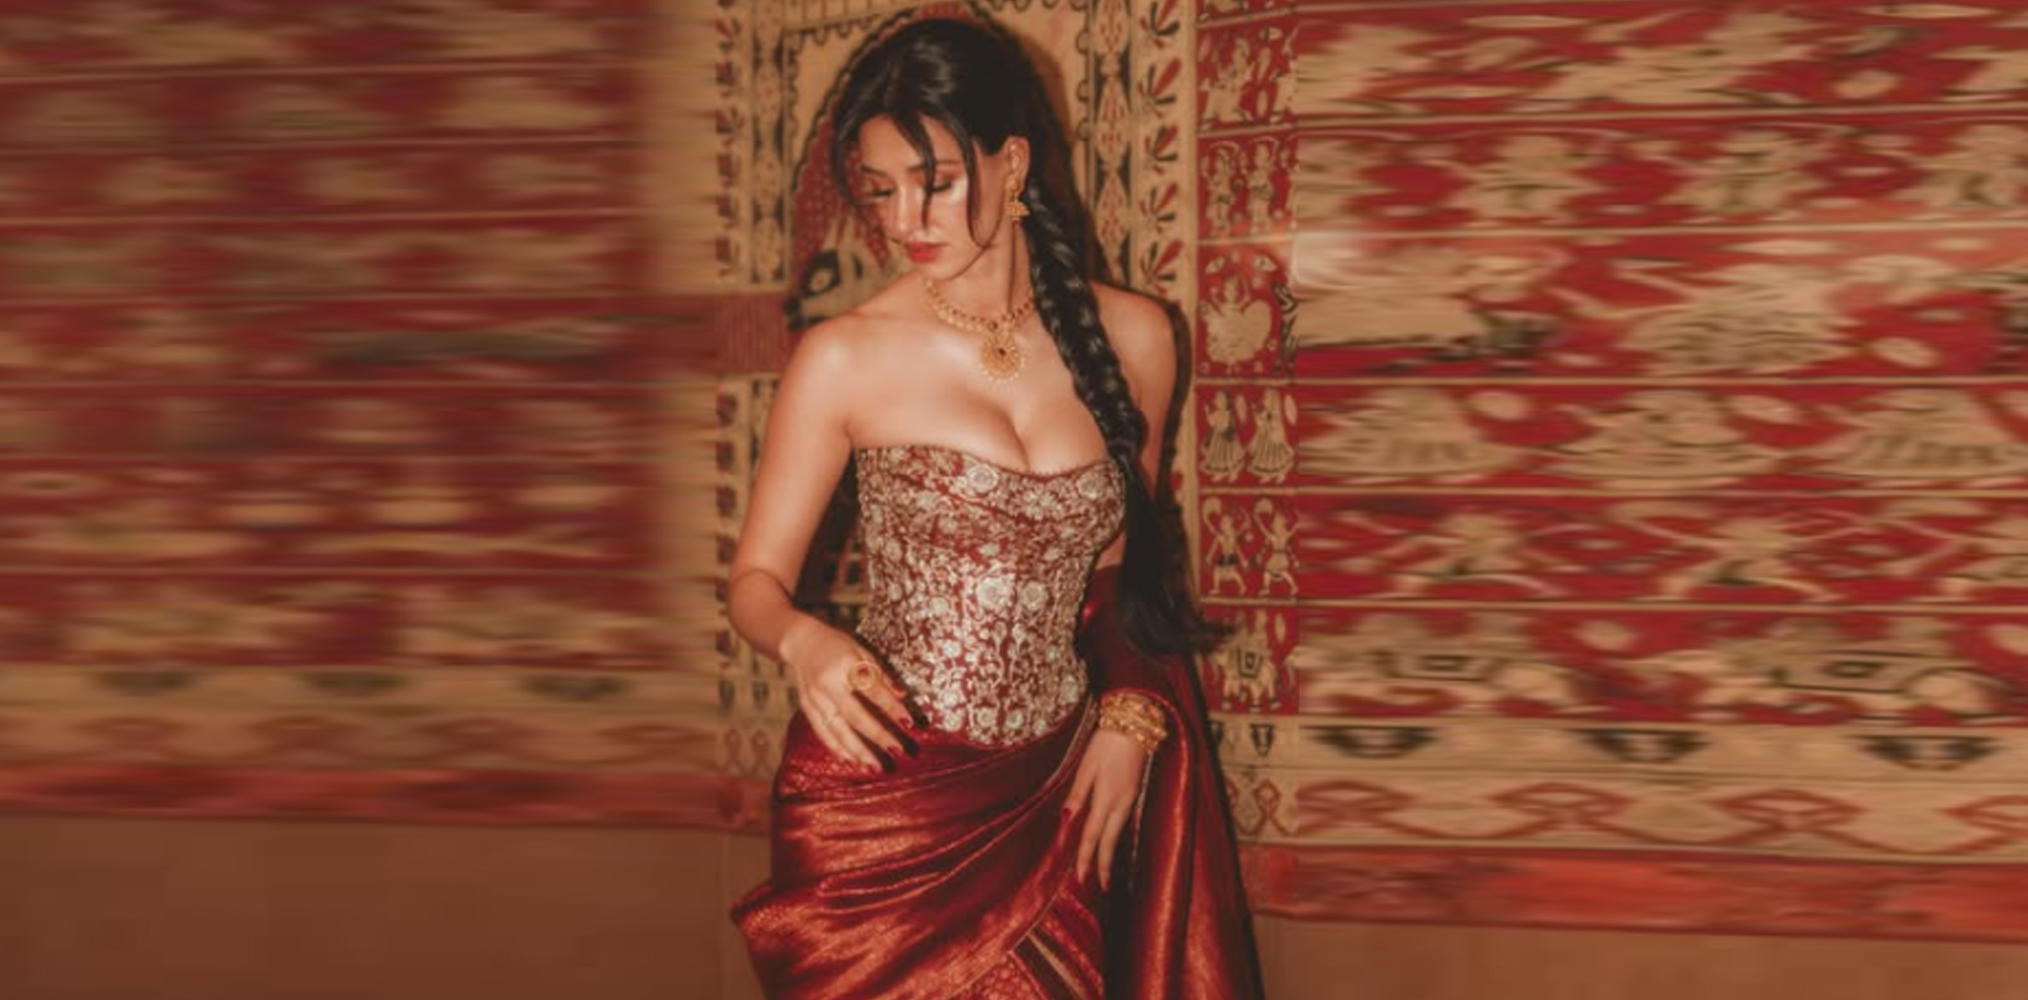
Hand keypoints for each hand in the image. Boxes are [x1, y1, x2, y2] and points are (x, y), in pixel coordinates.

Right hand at [782, 621, 913, 771]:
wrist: (801, 641)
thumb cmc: (837, 645)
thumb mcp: (861, 651)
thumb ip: (880, 675)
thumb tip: (902, 696)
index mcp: (845, 665)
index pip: (873, 690)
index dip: (891, 708)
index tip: (909, 723)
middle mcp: (828, 684)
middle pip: (855, 715)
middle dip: (877, 735)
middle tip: (897, 751)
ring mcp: (814, 698)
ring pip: (837, 729)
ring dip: (857, 750)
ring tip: (874, 766)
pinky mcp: (806, 707)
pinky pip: (822, 732)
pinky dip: (836, 748)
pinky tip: (851, 760)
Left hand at [1064, 728, 1148, 890]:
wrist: (1136, 724)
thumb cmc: (1106, 742)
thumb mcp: (1087, 766)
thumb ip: (1078, 794)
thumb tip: (1066, 819)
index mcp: (1107, 797)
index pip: (1094, 835)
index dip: (1087, 858)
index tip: (1081, 878)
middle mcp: (1122, 802)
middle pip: (1111, 840)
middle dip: (1104, 865)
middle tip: (1100, 886)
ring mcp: (1131, 798)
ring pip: (1119, 832)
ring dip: (1111, 853)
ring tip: (1105, 871)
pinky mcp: (1134, 791)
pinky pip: (1123, 821)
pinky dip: (1116, 836)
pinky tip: (1112, 841)